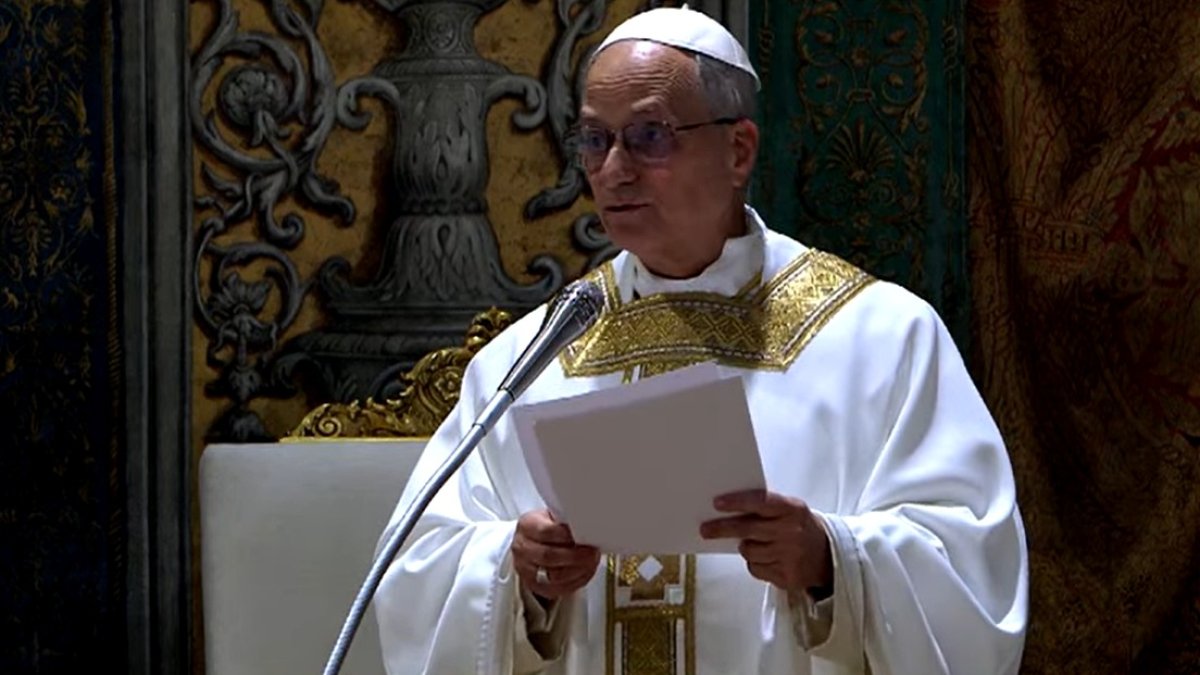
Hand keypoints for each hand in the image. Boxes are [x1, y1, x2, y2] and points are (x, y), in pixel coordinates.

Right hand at [512, 509, 600, 600]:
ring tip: (592, 563)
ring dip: (578, 571)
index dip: (567, 535)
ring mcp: (526, 569)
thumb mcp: (552, 515)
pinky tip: (585, 573)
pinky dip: (575, 582)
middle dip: (575, 556)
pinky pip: (557, 589)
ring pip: (553, 576)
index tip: (585, 535)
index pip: (546, 532)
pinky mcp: (534, 585)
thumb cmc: (546, 526)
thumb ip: (565, 520)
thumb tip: (588, 525)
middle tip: (593, 553)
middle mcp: (522, 548)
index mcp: (527, 526)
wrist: (530, 542)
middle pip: (549, 556)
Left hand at [700, 490, 832, 596]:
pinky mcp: (786, 577)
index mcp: (793, 509)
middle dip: (723, 528)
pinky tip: (765, 557)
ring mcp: (789, 556)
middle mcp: (792, 532)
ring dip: (745, 546)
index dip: (737, 502)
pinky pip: (755, 568)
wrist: (828, 556)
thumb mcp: (790, 509)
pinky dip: (754, 563)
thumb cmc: (799, 527)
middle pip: (748, 529)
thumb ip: (765, 506)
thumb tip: (726, 506)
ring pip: (748, 551)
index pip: (760, 502)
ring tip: (753, 542)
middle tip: (705, 529)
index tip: (717, 503)